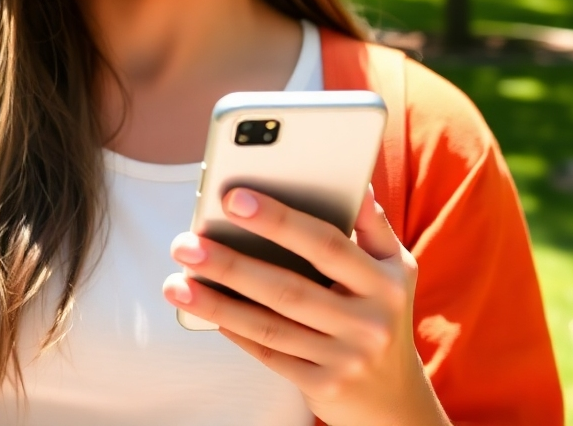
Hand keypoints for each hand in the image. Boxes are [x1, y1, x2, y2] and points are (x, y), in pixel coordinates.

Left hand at [163, 188, 451, 425]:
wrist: (396, 398)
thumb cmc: (382, 310)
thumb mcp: (393, 266)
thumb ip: (371, 221)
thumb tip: (355, 175)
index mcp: (383, 281)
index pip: (326, 243)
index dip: (279, 220)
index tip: (233, 197)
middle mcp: (368, 323)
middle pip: (288, 289)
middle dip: (230, 264)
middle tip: (185, 243)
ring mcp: (346, 359)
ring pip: (269, 326)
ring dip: (216, 303)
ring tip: (176, 282)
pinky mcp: (323, 387)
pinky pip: (268, 355)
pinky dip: (233, 330)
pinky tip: (203, 308)